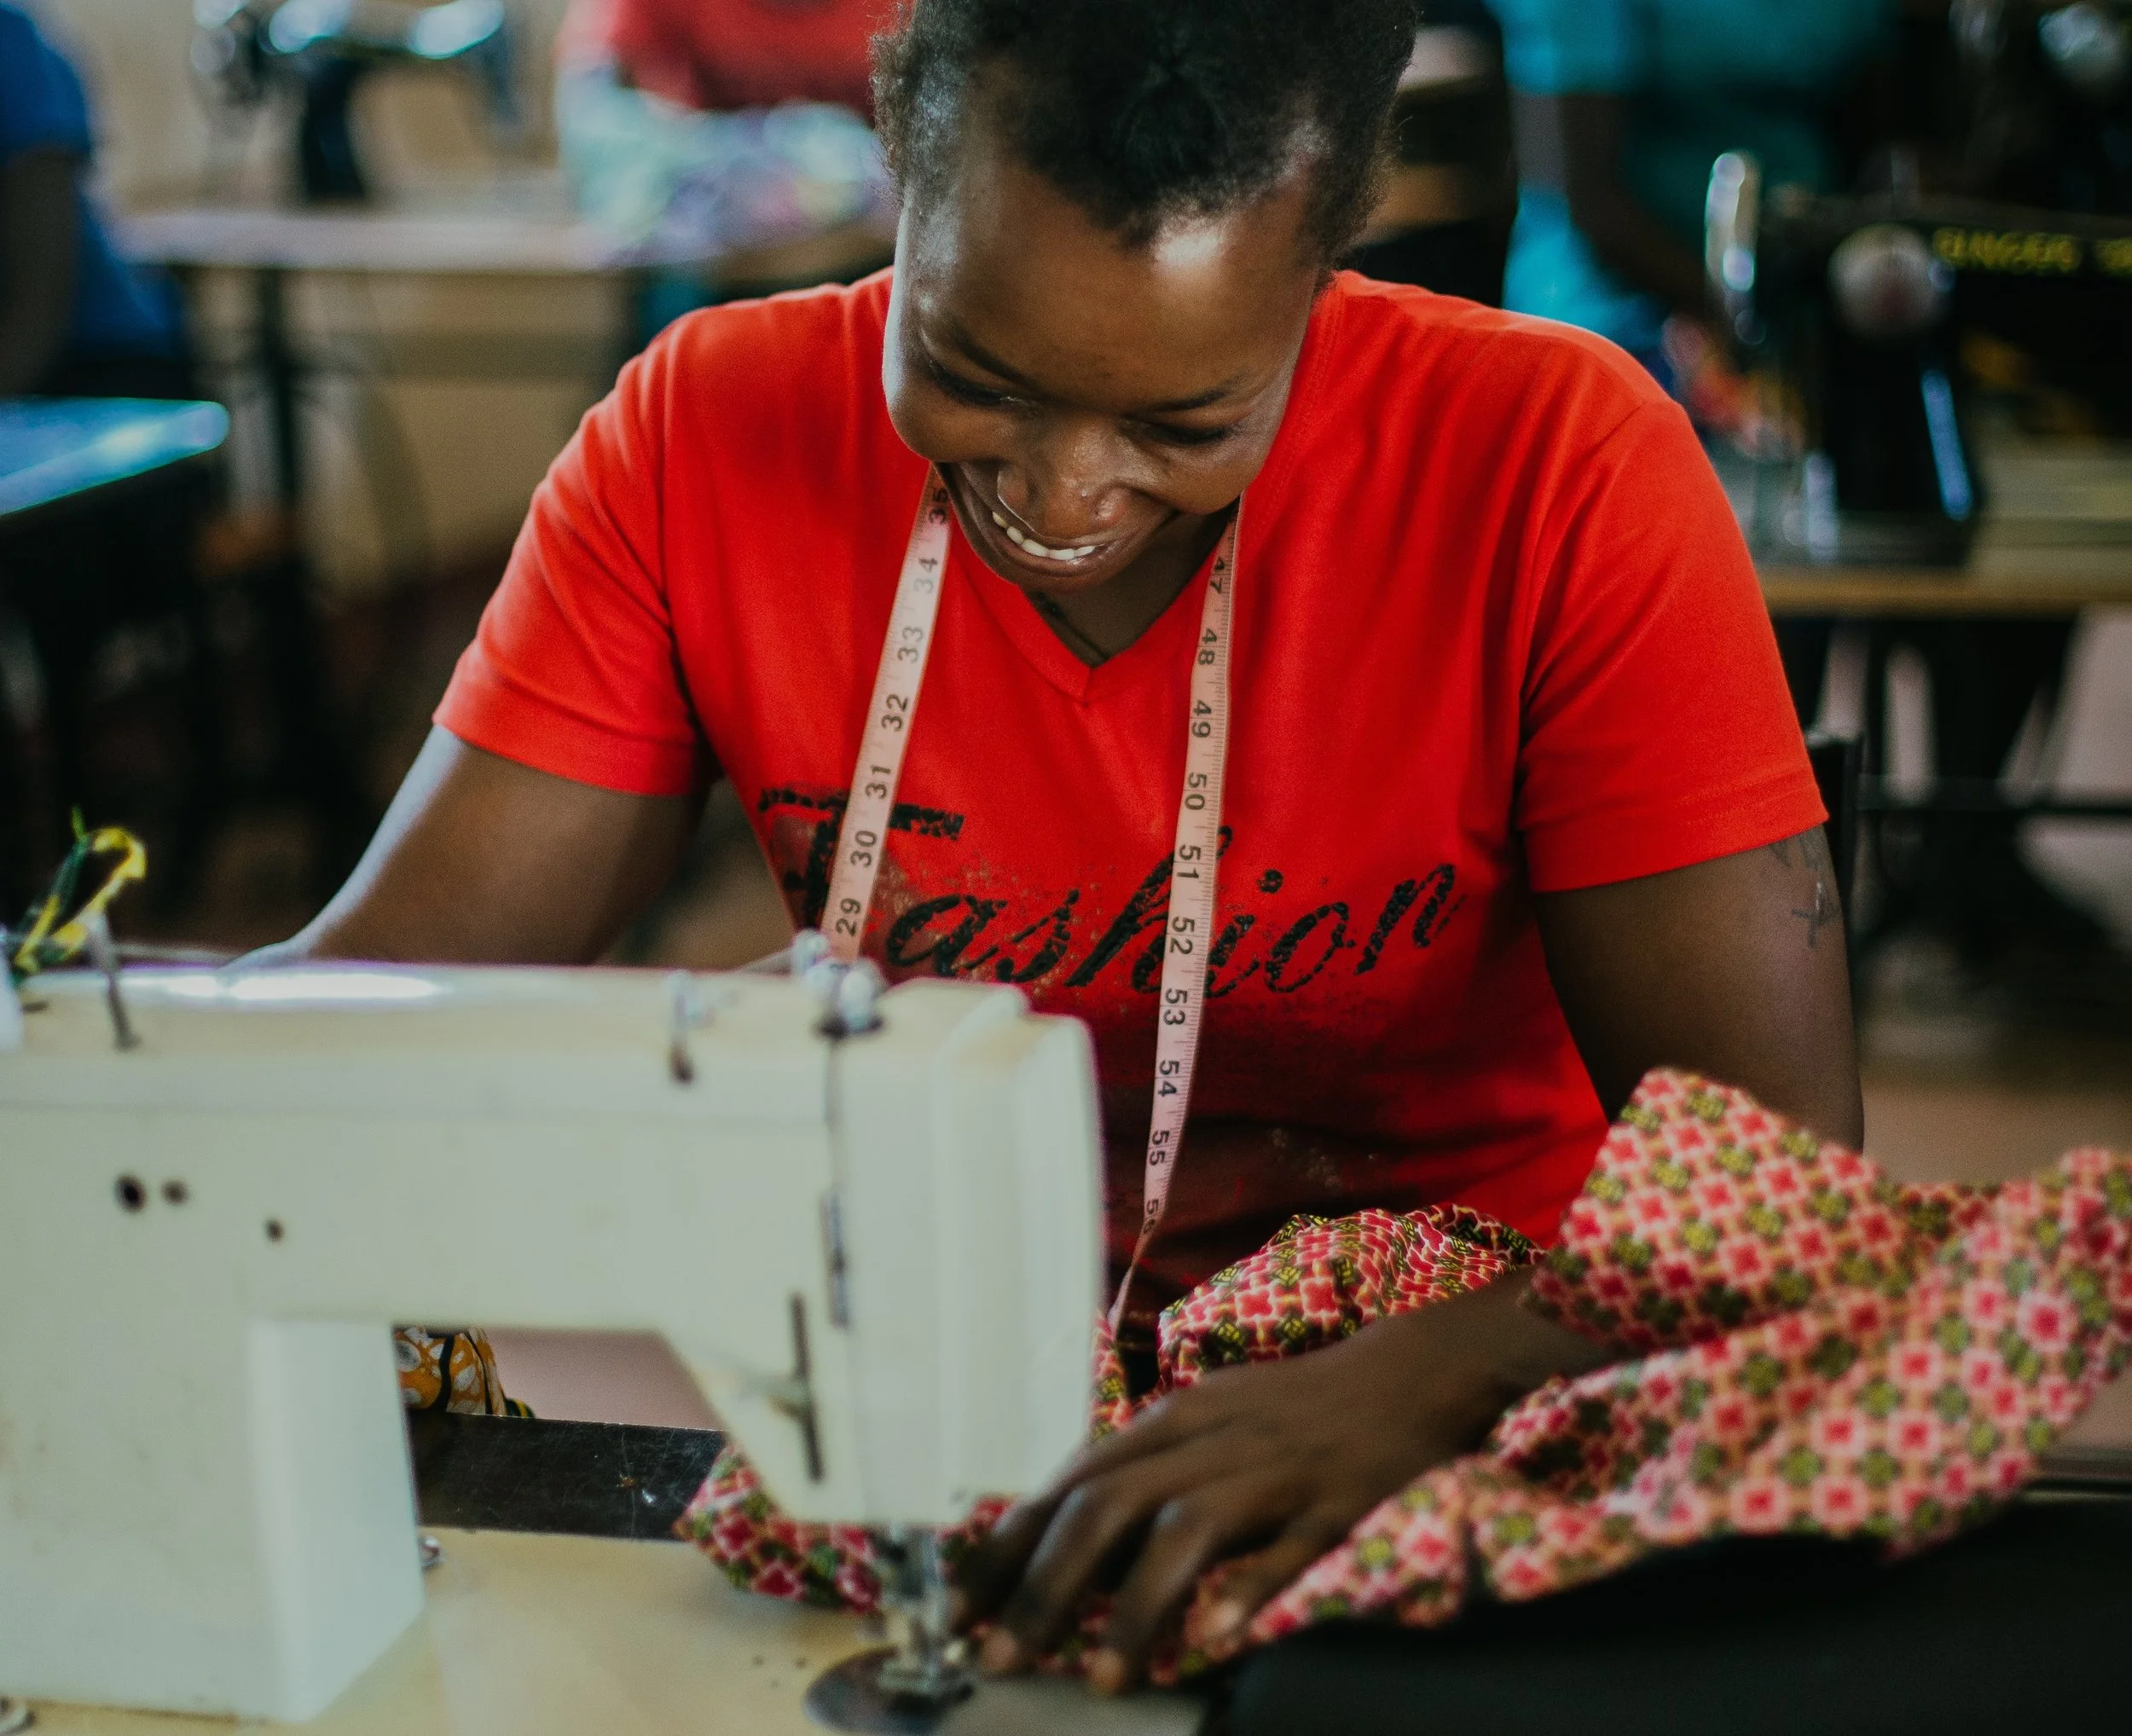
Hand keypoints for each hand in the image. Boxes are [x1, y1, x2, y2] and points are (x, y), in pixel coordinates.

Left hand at [953, 1272, 1605, 1692]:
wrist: (1412, 1371)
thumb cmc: (1296, 1409)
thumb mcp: (1207, 1423)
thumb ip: (1140, 1474)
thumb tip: (1055, 1537)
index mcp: (1171, 1422)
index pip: (1067, 1485)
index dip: (1006, 1549)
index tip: (956, 1612)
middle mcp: (1209, 1441)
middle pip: (1107, 1506)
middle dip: (1044, 1586)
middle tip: (998, 1660)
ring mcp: (1273, 1472)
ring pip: (1185, 1529)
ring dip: (1134, 1605)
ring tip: (1100, 1677)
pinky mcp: (1336, 1504)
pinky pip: (1287, 1551)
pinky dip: (1246, 1592)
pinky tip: (1213, 1641)